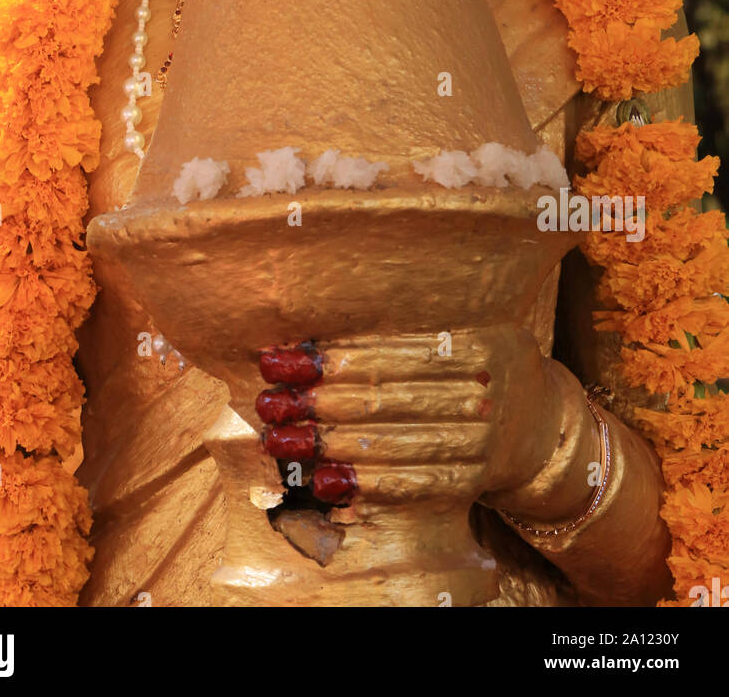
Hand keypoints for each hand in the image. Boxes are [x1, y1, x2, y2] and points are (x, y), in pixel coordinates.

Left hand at [255, 326, 563, 505]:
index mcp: (475, 341)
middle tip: (270, 405)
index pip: (389, 353)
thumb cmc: (481, 363)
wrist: (539, 423)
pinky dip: (364, 483)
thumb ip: (404, 324)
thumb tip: (319, 326)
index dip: (329, 360)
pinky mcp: (473, 478)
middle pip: (384, 399)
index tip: (280, 363)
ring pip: (390, 444)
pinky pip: (411, 483)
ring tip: (280, 441)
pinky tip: (324, 480)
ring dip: (327, 445)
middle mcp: (481, 390)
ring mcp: (480, 439)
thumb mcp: (460, 327)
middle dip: (317, 404)